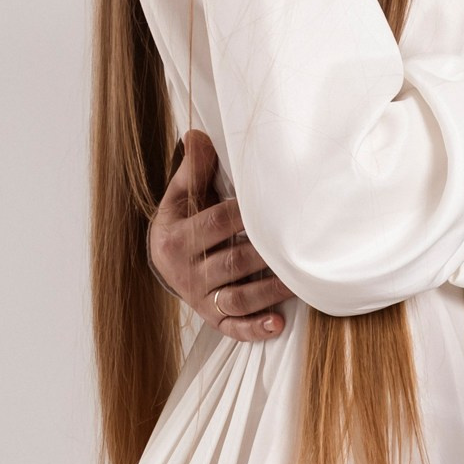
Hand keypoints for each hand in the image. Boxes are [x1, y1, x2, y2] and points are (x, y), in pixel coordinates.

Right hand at [147, 132, 290, 342]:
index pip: (216, 223)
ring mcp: (201, 298)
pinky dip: (254, 328)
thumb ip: (194, 169)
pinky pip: (233, 327)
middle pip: (232, 262)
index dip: (245, 215)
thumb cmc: (183, 221)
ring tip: (300, 282)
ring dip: (270, 291)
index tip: (276, 206)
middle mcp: (187, 271)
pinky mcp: (213, 318)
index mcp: (178, 238)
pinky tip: (277, 325)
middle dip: (266, 254)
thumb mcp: (181, 196)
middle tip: (301, 245)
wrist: (163, 261)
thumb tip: (197, 134)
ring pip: (239, 297)